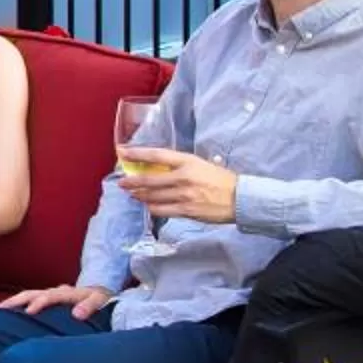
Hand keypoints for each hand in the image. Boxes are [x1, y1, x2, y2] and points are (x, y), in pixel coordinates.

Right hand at [0, 283, 114, 319]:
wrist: (99, 292)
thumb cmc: (100, 299)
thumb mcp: (100, 300)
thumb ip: (90, 306)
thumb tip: (77, 315)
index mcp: (67, 292)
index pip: (50, 296)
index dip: (39, 302)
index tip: (29, 312)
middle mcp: (54, 291)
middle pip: (31, 293)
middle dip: (15, 301)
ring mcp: (49, 294)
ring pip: (26, 296)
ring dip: (12, 302)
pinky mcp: (46, 298)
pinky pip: (28, 300)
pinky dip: (16, 305)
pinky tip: (5, 313)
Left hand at [117, 148, 240, 225]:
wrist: (240, 198)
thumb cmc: (222, 180)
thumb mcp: (201, 164)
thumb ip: (180, 165)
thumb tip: (159, 167)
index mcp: (187, 161)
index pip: (156, 154)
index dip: (136, 153)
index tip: (122, 152)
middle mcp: (183, 177)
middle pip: (149, 179)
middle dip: (132, 181)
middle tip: (122, 182)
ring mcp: (183, 195)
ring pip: (152, 196)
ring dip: (139, 195)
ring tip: (133, 194)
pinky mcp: (186, 210)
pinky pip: (161, 210)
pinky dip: (152, 207)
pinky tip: (149, 206)